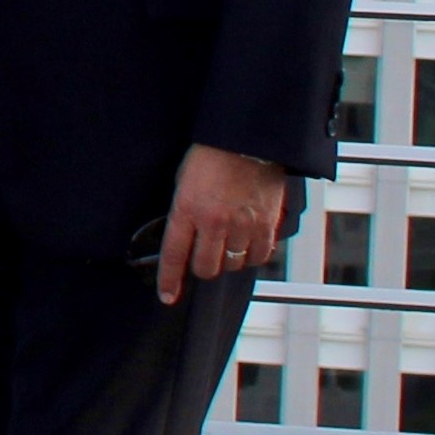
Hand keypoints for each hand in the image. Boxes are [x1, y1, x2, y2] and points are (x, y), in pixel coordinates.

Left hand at [159, 143, 289, 306]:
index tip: (168, 296)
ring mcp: (243, 225)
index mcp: (187, 210)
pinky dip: (253, 256)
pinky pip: (261, 256)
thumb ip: (183, 213)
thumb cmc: (211, 156)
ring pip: (233, 265)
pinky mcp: (267, 223)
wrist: (247, 139)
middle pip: (206, 268)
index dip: (170, 281)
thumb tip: (184, 238)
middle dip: (202, 267)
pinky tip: (248, 245)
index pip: (174, 256)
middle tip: (204, 257)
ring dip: (228, 261)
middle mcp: (214, 222)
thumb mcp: (183, 183)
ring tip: (227, 245)